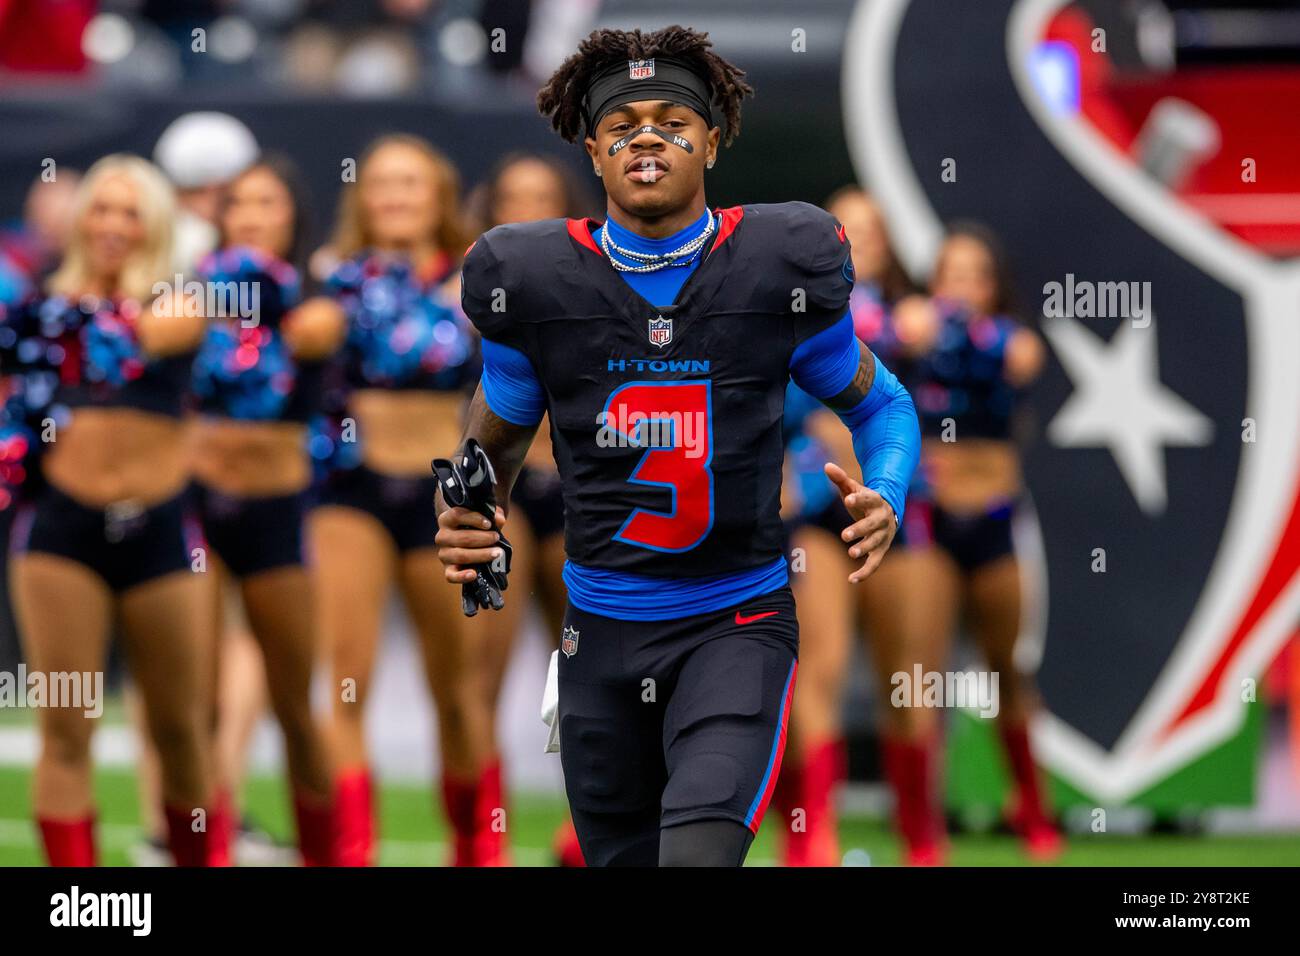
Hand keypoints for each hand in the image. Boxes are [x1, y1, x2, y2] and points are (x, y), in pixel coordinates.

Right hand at [434, 493, 506, 584]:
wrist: (470, 543)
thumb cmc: (477, 526)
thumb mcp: (485, 517)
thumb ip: (492, 515)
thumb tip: (499, 520)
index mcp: (446, 520)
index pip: (457, 515)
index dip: (474, 519)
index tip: (489, 524)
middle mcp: (442, 537)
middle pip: (462, 538)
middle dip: (482, 538)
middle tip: (496, 538)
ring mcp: (444, 554)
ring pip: (461, 555)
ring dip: (481, 554)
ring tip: (497, 553)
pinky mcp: (448, 569)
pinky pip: (451, 575)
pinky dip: (461, 576)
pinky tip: (473, 574)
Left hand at [824, 462, 896, 582]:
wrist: (889, 512)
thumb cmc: (866, 500)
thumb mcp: (854, 489)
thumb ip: (841, 479)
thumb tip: (826, 466)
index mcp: (875, 501)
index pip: (867, 498)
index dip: (858, 499)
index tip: (848, 498)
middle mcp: (882, 519)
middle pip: (872, 525)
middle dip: (859, 529)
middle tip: (844, 535)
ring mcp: (883, 536)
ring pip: (875, 544)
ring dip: (864, 548)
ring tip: (850, 553)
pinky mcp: (881, 550)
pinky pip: (874, 563)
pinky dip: (864, 572)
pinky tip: (851, 579)